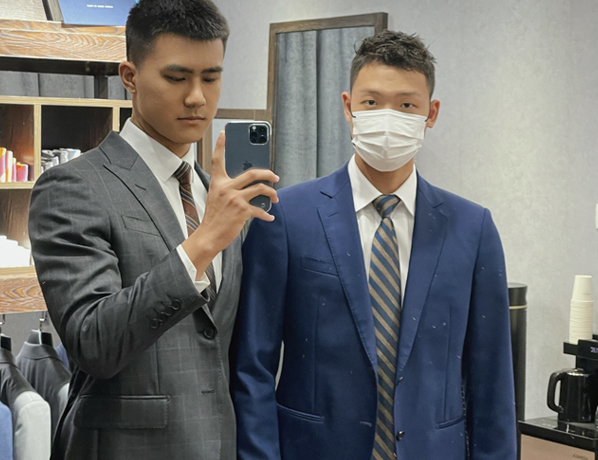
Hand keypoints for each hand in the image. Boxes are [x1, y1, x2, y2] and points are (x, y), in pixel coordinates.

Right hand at [182, 131, 278, 272]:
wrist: (209, 235)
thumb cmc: (214, 218)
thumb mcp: (217, 198)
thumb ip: (229, 189)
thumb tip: (250, 187)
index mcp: (218, 183)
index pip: (217, 160)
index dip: (220, 145)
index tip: (223, 134)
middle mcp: (227, 187)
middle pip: (252, 173)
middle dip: (268, 174)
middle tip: (275, 177)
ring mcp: (235, 198)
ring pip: (261, 188)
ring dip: (272, 193)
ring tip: (275, 197)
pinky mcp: (242, 211)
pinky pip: (260, 209)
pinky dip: (267, 214)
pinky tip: (270, 216)